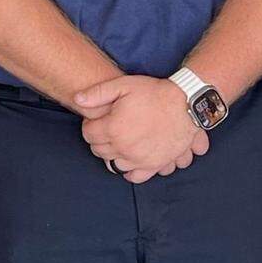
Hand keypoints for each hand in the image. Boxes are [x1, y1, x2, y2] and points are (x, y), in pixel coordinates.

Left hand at [77, 75, 207, 183]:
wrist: (184, 105)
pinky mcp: (154, 166)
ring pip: (113, 164)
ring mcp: (139, 159)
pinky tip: (130, 157)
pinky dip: (129, 170)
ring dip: (112, 154)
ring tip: (119, 140)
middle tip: (108, 128)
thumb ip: (97, 93)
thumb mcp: (122, 85)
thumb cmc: (153, 93)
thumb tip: (77, 99)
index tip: (98, 119)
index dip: (90, 125)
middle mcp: (124, 148)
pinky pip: (134, 177)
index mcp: (113, 128)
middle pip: (99, 150)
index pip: (88, 134)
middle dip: (99, 139)